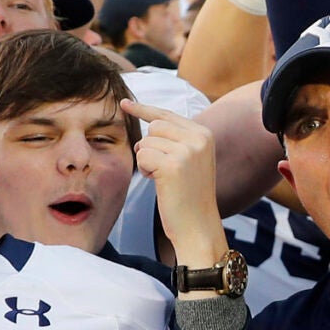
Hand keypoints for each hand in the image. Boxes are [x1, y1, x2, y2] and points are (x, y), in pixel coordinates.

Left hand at [125, 98, 223, 264]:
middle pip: (155, 127)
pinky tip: (158, 182)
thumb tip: (149, 121)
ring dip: (147, 160)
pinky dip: (145, 170)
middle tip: (158, 168)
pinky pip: (143, 156)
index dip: (144, 109)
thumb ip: (176, 139)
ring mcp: (187, 151)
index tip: (124, 103)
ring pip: (147, 141)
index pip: (168, 115)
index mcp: (205, 134)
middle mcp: (199, 138)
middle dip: (148, 147)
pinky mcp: (173, 165)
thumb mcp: (190, 161)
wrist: (198, 227)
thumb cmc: (189, 197)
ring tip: (162, 178)